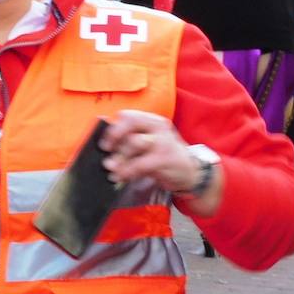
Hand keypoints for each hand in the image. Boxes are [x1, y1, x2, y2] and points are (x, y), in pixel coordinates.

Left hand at [98, 110, 224, 215]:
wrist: (191, 171)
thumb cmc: (164, 155)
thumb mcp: (150, 141)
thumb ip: (130, 136)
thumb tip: (103, 131)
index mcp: (152, 120)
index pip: (129, 115)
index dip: (113, 128)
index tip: (104, 143)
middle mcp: (158, 127)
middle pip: (130, 124)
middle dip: (114, 138)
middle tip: (106, 152)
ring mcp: (162, 142)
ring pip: (133, 143)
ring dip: (118, 158)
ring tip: (111, 168)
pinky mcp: (164, 159)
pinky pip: (139, 164)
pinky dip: (126, 171)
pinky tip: (120, 177)